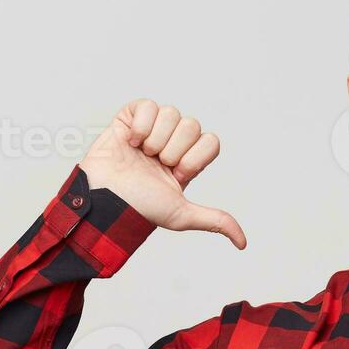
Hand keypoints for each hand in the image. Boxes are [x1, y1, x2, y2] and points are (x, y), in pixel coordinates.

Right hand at [79, 99, 246, 247]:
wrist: (105, 199)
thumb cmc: (139, 208)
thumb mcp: (182, 215)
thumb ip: (215, 221)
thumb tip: (243, 243)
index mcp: (187, 162)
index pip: (211, 141)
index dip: (195, 157)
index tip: (177, 174)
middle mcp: (171, 143)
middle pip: (191, 125)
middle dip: (174, 149)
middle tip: (157, 164)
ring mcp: (151, 129)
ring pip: (171, 113)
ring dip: (156, 138)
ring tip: (142, 154)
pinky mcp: (129, 118)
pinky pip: (147, 105)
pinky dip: (140, 124)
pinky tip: (130, 142)